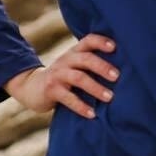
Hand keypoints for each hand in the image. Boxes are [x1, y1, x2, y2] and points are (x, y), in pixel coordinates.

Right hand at [4, 33, 118, 117]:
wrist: (31, 88)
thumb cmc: (62, 78)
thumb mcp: (73, 66)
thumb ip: (90, 64)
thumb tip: (123, 69)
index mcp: (73, 53)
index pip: (87, 41)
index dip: (100, 41)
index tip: (115, 47)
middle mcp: (65, 60)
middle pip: (85, 59)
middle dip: (102, 66)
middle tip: (117, 76)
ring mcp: (57, 75)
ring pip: (78, 78)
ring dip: (95, 88)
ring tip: (109, 97)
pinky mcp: (51, 90)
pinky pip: (68, 98)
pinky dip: (81, 106)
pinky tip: (92, 114)